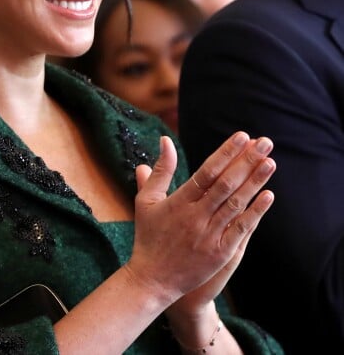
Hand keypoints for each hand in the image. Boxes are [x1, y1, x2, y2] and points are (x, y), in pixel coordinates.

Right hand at [125, 132, 275, 309]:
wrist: (152, 279)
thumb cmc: (148, 236)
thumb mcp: (146, 200)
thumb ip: (160, 170)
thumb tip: (165, 140)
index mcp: (178, 201)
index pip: (207, 171)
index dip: (225, 153)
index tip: (242, 136)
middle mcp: (195, 216)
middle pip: (225, 184)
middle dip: (246, 161)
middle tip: (265, 142)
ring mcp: (209, 235)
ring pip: (236, 204)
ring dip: (254, 181)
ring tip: (270, 161)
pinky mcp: (219, 254)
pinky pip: (241, 229)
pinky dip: (255, 212)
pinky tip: (268, 195)